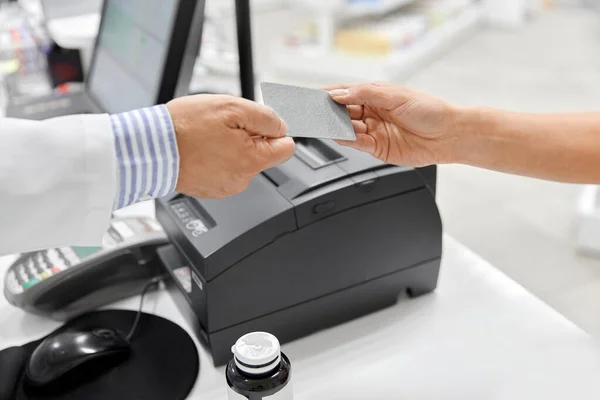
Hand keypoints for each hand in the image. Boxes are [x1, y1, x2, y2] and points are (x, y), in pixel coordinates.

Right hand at [167, 95, 294, 197]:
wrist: (150, 149)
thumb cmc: (185, 128)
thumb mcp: (232, 107)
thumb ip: (265, 117)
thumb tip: (281, 127)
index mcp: (252, 160)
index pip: (286, 148)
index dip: (276, 131)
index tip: (264, 124)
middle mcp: (242, 179)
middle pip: (262, 153)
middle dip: (250, 137)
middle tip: (224, 126)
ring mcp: (225, 187)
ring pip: (241, 160)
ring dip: (231, 146)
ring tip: (208, 136)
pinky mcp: (209, 189)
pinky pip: (223, 169)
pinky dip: (215, 157)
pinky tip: (201, 148)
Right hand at [328, 82, 457, 165]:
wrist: (448, 135)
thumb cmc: (429, 110)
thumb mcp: (395, 95)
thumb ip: (365, 94)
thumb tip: (339, 94)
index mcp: (376, 95)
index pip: (347, 92)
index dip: (331, 93)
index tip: (317, 95)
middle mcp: (373, 113)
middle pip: (344, 111)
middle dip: (331, 111)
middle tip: (319, 111)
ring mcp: (374, 131)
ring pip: (348, 128)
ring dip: (338, 126)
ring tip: (329, 123)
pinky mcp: (377, 148)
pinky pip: (357, 144)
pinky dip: (347, 140)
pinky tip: (341, 135)